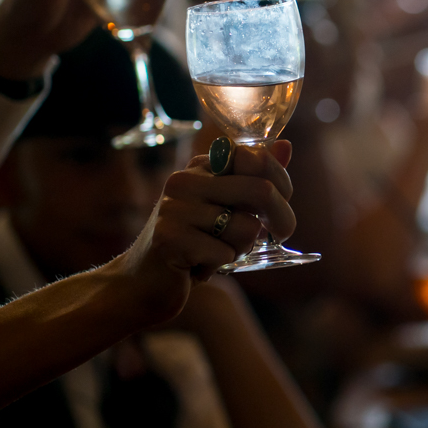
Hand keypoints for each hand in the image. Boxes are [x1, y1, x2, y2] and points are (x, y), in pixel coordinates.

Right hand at [108, 140, 296, 325]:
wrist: (141, 283)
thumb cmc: (192, 243)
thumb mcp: (225, 206)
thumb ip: (255, 178)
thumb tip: (286, 145)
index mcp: (201, 166)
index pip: (256, 157)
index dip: (282, 183)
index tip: (283, 204)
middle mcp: (185, 180)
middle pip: (260, 190)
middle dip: (282, 218)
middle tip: (281, 235)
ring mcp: (174, 208)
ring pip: (247, 227)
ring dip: (242, 248)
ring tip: (218, 252)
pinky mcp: (170, 239)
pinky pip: (225, 252)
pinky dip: (221, 263)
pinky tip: (198, 265)